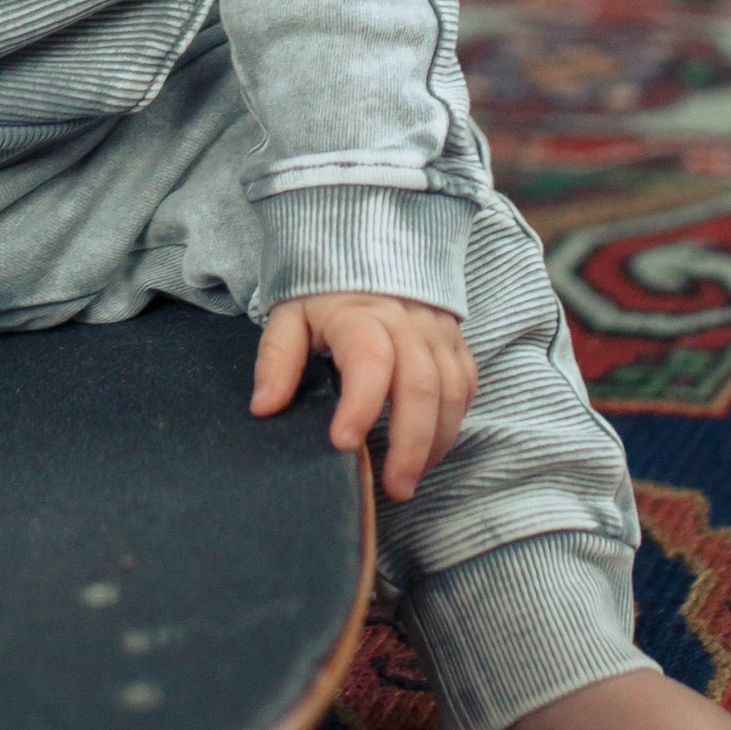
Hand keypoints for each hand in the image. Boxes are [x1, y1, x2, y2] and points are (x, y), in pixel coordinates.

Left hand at [252, 292, 474, 501]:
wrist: (367, 241)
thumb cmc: (324, 289)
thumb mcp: (290, 315)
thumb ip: (277, 360)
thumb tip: (264, 408)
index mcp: (360, 314)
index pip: (369, 361)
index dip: (360, 405)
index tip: (343, 444)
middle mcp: (407, 323)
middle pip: (421, 386)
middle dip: (410, 444)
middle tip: (394, 488)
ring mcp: (437, 332)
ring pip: (451, 391)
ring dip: (435, 442)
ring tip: (410, 479)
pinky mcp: (454, 341)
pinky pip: (466, 385)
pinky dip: (453, 422)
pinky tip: (431, 448)